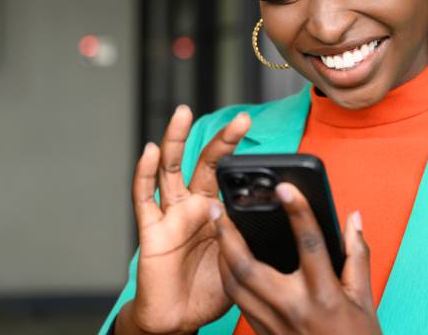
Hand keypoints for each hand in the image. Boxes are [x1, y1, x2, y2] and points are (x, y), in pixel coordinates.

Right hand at [117, 106, 250, 334]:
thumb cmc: (209, 290)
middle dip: (223, 140)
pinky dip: (143, 173)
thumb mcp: (241, 260)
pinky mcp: (151, 229)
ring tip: (183, 112)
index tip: (266, 139)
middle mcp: (193, 205)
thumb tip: (283, 222)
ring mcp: (171, 214)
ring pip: (171, 169)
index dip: (245, 157)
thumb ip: (253, 238)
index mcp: (217, 211)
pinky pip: (144, 198)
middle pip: (206, 163)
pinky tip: (148, 150)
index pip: (231, 174)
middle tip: (242, 120)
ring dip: (175, 139)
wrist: (178, 320)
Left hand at [211, 183, 381, 334]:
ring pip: (235, 285)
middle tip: (218, 207)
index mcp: (325, 296)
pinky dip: (229, 276)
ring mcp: (274, 324)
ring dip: (221, 253)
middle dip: (229, 235)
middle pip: (250, 267)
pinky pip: (238, 302)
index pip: (310, 245)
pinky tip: (227, 259)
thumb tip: (353, 219)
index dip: (298, 212)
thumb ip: (357, 255)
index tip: (285, 188)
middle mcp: (294, 309)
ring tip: (216, 227)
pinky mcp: (263, 334)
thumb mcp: (364, 298)